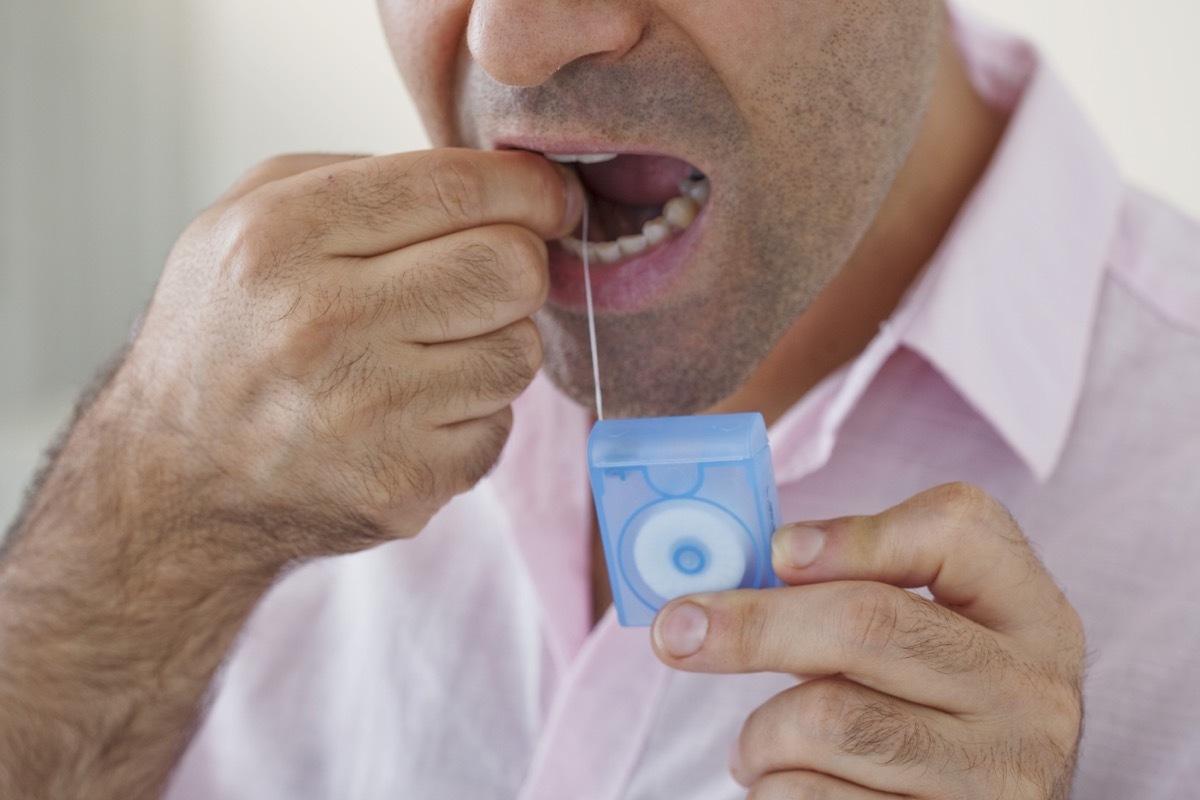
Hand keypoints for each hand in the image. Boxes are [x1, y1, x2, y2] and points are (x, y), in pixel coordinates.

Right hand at [118, 149, 581, 559]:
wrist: (175, 482)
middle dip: (520, 265)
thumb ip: (360, 178)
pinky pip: (498, 427)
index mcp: (284, 237)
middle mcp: (322, 322)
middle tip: (490, 277)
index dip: (528, 188)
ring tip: (434, 353)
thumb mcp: (248, 219)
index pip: (455, 187)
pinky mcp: (401, 484)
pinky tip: (417, 414)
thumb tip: (492, 183)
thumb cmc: (226, 336)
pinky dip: (472, 416)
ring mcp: (365, 413)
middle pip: (511, 267)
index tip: (549, 200)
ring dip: (494, 346)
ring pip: (518, 353)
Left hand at [650, 483, 1084, 798]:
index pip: (960, 527)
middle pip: (868, 622)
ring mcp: (1001, 775)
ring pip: (829, 720)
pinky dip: (774, 788)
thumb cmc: (925, 712)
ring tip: (756, 746)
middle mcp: (1034, 692)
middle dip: (752, 624)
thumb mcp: (927, 638)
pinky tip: (789, 785)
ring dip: (760, 734)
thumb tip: (736, 574)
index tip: (776, 553)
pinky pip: (816, 798)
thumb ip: (856, 589)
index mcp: (1031, 615)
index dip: (855, 532)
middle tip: (676, 631)